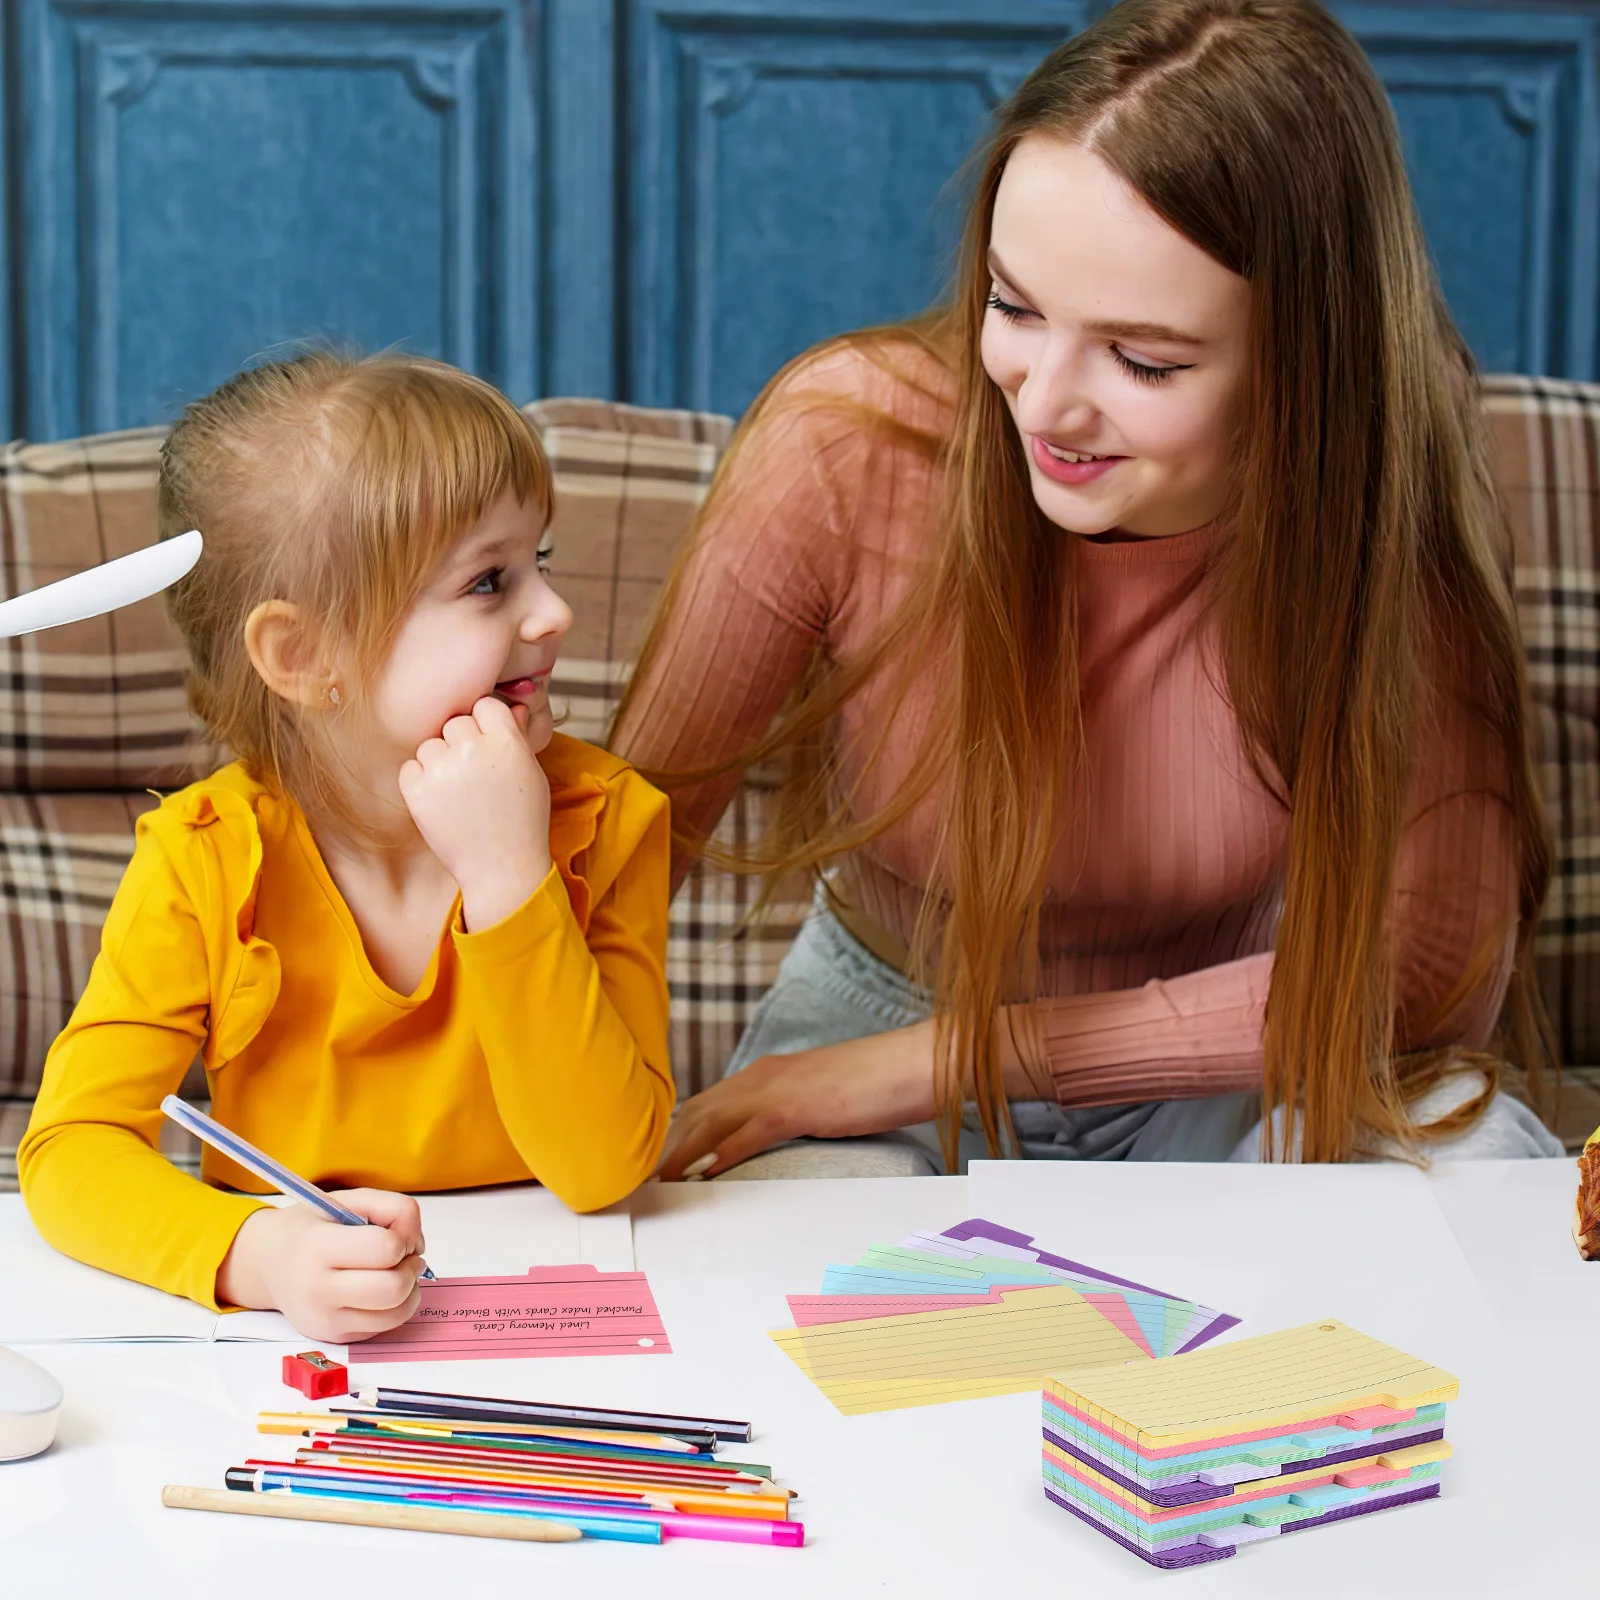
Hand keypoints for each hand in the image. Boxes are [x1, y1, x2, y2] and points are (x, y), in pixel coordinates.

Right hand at [216, 1188, 427, 1342]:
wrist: (268, 1263)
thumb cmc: (314, 1227)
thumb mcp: (349, 1200)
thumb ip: (394, 1208)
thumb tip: (417, 1245)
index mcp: (318, 1247)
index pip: (385, 1249)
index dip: (402, 1238)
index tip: (393, 1233)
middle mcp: (317, 1290)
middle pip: (393, 1289)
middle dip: (410, 1268)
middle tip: (402, 1256)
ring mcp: (325, 1320)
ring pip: (395, 1315)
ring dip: (409, 1290)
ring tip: (396, 1272)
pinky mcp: (335, 1337)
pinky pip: (384, 1328)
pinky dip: (395, 1308)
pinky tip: (380, 1290)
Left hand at [398, 696, 552, 929]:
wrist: (503, 867)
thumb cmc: (522, 821)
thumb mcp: (531, 772)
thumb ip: (517, 736)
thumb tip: (514, 706)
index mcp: (506, 741)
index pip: (484, 706)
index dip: (485, 724)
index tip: (488, 746)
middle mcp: (473, 749)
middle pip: (455, 723)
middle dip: (461, 743)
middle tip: (475, 774)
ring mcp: (443, 770)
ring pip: (429, 745)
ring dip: (439, 762)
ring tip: (459, 792)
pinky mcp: (419, 792)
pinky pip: (409, 768)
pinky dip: (420, 781)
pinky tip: (442, 801)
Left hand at [657, 1022, 940, 1178]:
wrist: (914, 1061)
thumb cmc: (875, 1083)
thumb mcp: (820, 1098)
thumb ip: (790, 1112)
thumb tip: (770, 1138)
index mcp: (766, 1073)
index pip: (703, 1103)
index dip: (672, 1132)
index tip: (648, 1161)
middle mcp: (763, 1076)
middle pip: (696, 1111)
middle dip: (664, 1145)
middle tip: (636, 1178)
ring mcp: (780, 1089)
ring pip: (713, 1121)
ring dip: (681, 1153)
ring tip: (656, 1184)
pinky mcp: (800, 1106)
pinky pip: (751, 1132)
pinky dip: (724, 1153)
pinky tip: (705, 1174)